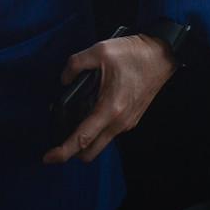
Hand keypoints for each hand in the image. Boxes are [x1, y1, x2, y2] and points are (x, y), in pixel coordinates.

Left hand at [43, 33, 176, 164]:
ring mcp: (127, 123)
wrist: (161, 55)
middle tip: (58, 137)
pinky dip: (96, 130)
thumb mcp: (99, 51)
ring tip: (72, 120)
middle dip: (72, 152)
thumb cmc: (134, 53)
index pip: (83, 139)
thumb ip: (75, 64)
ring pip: (100, 143)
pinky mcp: (131, 119)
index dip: (63, 152)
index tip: (47, 158)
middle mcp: (120, 123)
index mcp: (110, 109)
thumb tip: (64, 79)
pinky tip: (89, 111)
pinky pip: (109, 132)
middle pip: (91, 152)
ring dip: (85, 139)